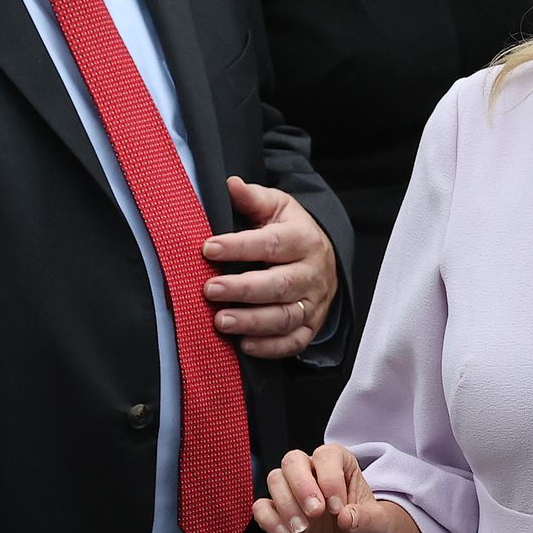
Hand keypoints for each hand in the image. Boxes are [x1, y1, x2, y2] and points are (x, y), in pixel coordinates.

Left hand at [201, 176, 336, 358]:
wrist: (324, 258)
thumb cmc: (290, 230)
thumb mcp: (277, 206)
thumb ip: (253, 198)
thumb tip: (230, 184)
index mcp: (303, 239)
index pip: (271, 244)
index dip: (239, 247)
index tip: (208, 248)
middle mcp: (311, 273)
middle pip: (279, 285)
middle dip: (243, 289)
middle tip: (210, 290)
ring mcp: (313, 303)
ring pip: (285, 317)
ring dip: (252, 322)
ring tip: (221, 321)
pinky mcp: (311, 326)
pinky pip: (294, 342)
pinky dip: (270, 347)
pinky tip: (244, 345)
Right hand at [253, 445, 424, 532]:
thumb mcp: (377, 526)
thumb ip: (366, 519)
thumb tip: (347, 517)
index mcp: (339, 466)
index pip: (327, 455)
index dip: (330, 478)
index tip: (337, 506)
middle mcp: (312, 474)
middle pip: (293, 460)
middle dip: (301, 486)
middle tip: (315, 512)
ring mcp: (292, 493)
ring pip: (275, 479)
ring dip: (286, 505)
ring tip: (303, 528)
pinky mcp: (276, 513)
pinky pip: (261, 507)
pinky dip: (270, 520)